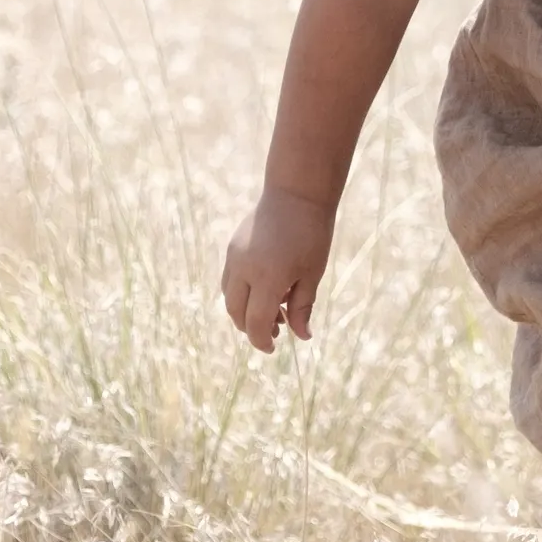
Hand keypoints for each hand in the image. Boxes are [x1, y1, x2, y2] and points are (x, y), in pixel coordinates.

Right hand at [221, 188, 335, 350]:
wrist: (296, 193)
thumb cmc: (312, 234)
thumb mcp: (312, 275)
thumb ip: (302, 308)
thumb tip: (301, 337)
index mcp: (267, 279)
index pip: (256, 323)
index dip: (263, 341)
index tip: (273, 349)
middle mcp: (244, 270)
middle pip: (236, 313)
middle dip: (251, 328)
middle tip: (274, 331)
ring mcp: (234, 257)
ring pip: (229, 297)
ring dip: (245, 311)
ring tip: (273, 310)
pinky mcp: (232, 248)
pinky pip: (229, 280)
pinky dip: (242, 293)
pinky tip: (265, 289)